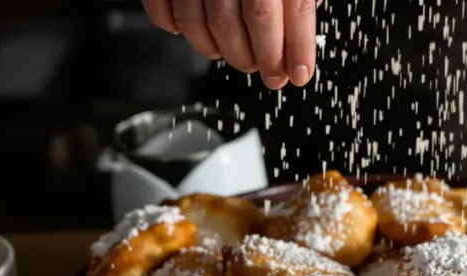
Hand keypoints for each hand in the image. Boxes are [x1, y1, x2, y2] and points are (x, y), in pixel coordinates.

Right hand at [141, 0, 318, 88]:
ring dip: (220, 50)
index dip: (299, 49)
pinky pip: (164, 11)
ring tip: (233, 54)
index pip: (295, 9)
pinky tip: (190, 31)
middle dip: (262, 58)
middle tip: (268, 71)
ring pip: (205, 24)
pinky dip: (175, 28)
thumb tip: (302, 31)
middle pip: (252, 24)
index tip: (300, 74)